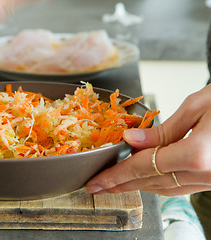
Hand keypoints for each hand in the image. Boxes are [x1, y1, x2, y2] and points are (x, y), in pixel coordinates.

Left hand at [86, 83, 210, 195]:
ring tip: (115, 184)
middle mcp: (205, 173)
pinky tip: (144, 179)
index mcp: (197, 153)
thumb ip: (163, 130)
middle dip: (120, 184)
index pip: (143, 167)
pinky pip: (180, 187)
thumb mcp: (197, 106)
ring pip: (164, 188)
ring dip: (137, 186)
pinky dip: (158, 183)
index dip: (115, 175)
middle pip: (150, 182)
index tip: (96, 181)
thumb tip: (132, 141)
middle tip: (97, 186)